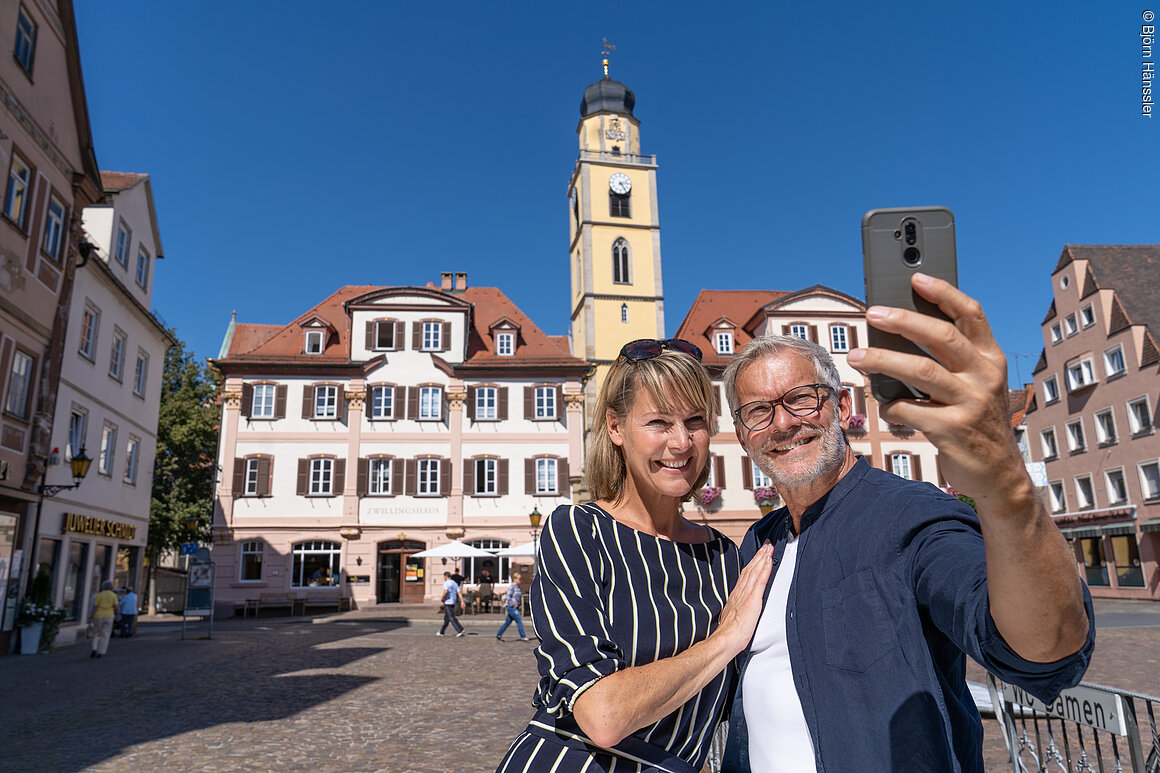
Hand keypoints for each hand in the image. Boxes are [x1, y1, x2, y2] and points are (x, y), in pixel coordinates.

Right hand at [715, 542, 773, 654]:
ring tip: (769, 547)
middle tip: (767, 543)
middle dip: (759, 555)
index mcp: (737, 594)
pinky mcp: (752, 599)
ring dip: (763, 557)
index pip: (746, 574)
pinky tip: (769, 560)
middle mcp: (741, 590)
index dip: (753, 562)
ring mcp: (746, 593)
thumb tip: (740, 607)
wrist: (727, 638)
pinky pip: (760, 580)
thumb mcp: (733, 615)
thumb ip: (737, 607)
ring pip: (755, 571)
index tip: (760, 552)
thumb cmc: (730, 632)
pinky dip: (764, 569)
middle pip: (751, 568)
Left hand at [847, 273, 1025, 504]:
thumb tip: (900, 329)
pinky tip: (885, 406)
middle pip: (941, 337)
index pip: (971, 314)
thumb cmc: (975, 420)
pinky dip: (891, 406)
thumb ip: (951, 359)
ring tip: (856, 356)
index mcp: (990, 358)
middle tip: (872, 313)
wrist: (999, 474)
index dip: (944, 293)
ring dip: (883, 360)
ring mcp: (970, 403)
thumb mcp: (975, 384)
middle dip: (904, 320)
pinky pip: (909, 409)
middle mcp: (985, 376)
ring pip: (921, 371)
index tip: (916, 278)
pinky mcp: (953, 430)